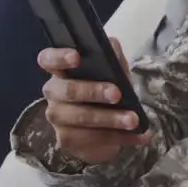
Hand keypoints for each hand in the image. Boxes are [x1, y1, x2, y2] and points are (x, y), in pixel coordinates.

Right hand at [37, 37, 151, 164]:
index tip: (76, 57)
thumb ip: (112, 57)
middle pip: (68, 90)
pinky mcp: (67, 139)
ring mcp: (58, 117)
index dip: (59, 57)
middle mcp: (54, 92)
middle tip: (117, 94)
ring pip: (81, 118)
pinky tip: (139, 135)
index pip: (48, 59)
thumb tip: (112, 47)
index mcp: (61, 70)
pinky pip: (94, 139)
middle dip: (93, 91)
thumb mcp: (113, 71)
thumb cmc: (106, 87)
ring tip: (133, 120)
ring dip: (110, 119)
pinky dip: (120, 137)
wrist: (107, 124)